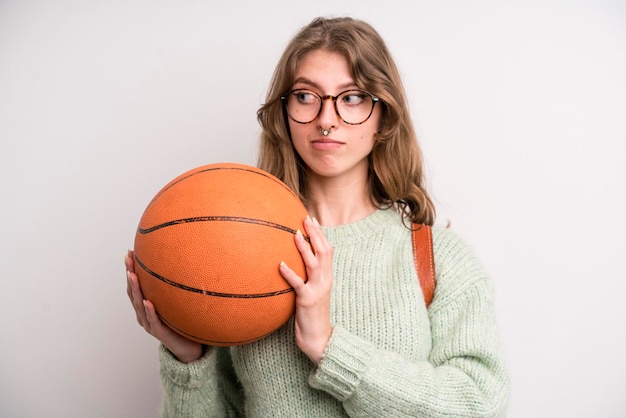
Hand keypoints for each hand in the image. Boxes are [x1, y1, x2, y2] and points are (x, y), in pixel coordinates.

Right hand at [125, 250, 203, 362]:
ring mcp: (150, 324)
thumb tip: (181, 265)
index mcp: (145, 308)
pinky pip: (153, 320)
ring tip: (132, 275)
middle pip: (133, 293)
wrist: (188, 348)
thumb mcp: (175, 304)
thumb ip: (172, 290)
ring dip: (136, 289)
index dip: (130, 271)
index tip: (129, 254)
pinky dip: (149, 310)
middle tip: (127, 259)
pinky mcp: (159, 332)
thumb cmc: (181, 324)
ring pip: (139, 305)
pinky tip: (147, 301)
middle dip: (130, 275)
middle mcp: (144, 315)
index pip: (135, 286)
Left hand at [279, 216, 332, 363]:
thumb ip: (309, 278)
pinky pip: (298, 284)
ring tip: (294, 234)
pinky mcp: (307, 301)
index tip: (312, 220)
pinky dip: (290, 273)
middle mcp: (325, 281)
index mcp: (327, 278)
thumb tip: (295, 264)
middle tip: (306, 219)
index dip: (321, 235)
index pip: (328, 251)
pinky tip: (280, 264)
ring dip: (304, 248)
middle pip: (324, 252)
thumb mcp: (314, 293)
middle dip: (315, 234)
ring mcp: (317, 290)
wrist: (320, 339)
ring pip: (313, 263)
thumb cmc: (313, 316)